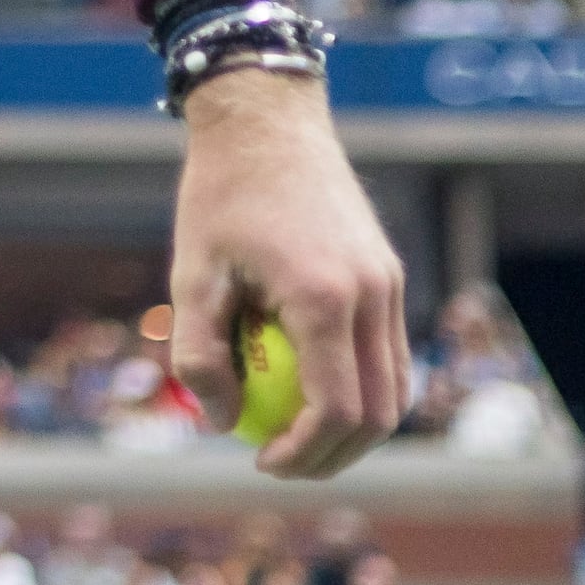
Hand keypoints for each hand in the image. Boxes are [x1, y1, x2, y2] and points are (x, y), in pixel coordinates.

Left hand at [167, 65, 409, 480]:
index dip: (303, 452)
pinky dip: (362, 386)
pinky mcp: (389, 274)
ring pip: (395, 387)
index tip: (260, 461)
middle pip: (379, 413)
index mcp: (324, 299)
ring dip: (354, 427)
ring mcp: (389, 283)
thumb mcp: (190, 277)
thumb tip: (222, 423)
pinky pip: (389, 352)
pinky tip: (310, 387)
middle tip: (280, 462)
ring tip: (296, 434)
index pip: (336, 410)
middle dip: (334, 455)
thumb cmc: (219, 198)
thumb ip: (200, 356)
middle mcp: (372, 294)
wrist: (266, 121)